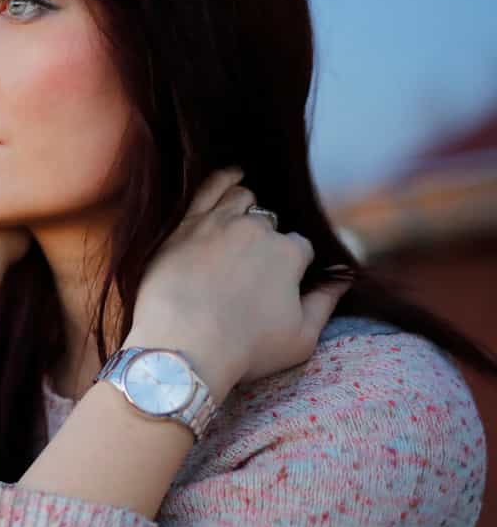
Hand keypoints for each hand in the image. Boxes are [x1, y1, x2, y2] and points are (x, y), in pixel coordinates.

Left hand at [126, 166, 352, 401]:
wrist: (182, 346)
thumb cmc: (244, 349)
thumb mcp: (301, 338)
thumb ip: (325, 303)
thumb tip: (344, 279)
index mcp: (289, 254)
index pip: (299, 248)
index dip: (292, 266)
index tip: (280, 282)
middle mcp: (257, 230)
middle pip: (269, 225)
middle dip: (265, 242)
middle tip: (249, 269)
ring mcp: (219, 222)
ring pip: (242, 199)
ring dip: (246, 209)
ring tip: (240, 226)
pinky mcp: (185, 225)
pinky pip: (208, 189)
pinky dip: (223, 179)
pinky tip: (231, 177)